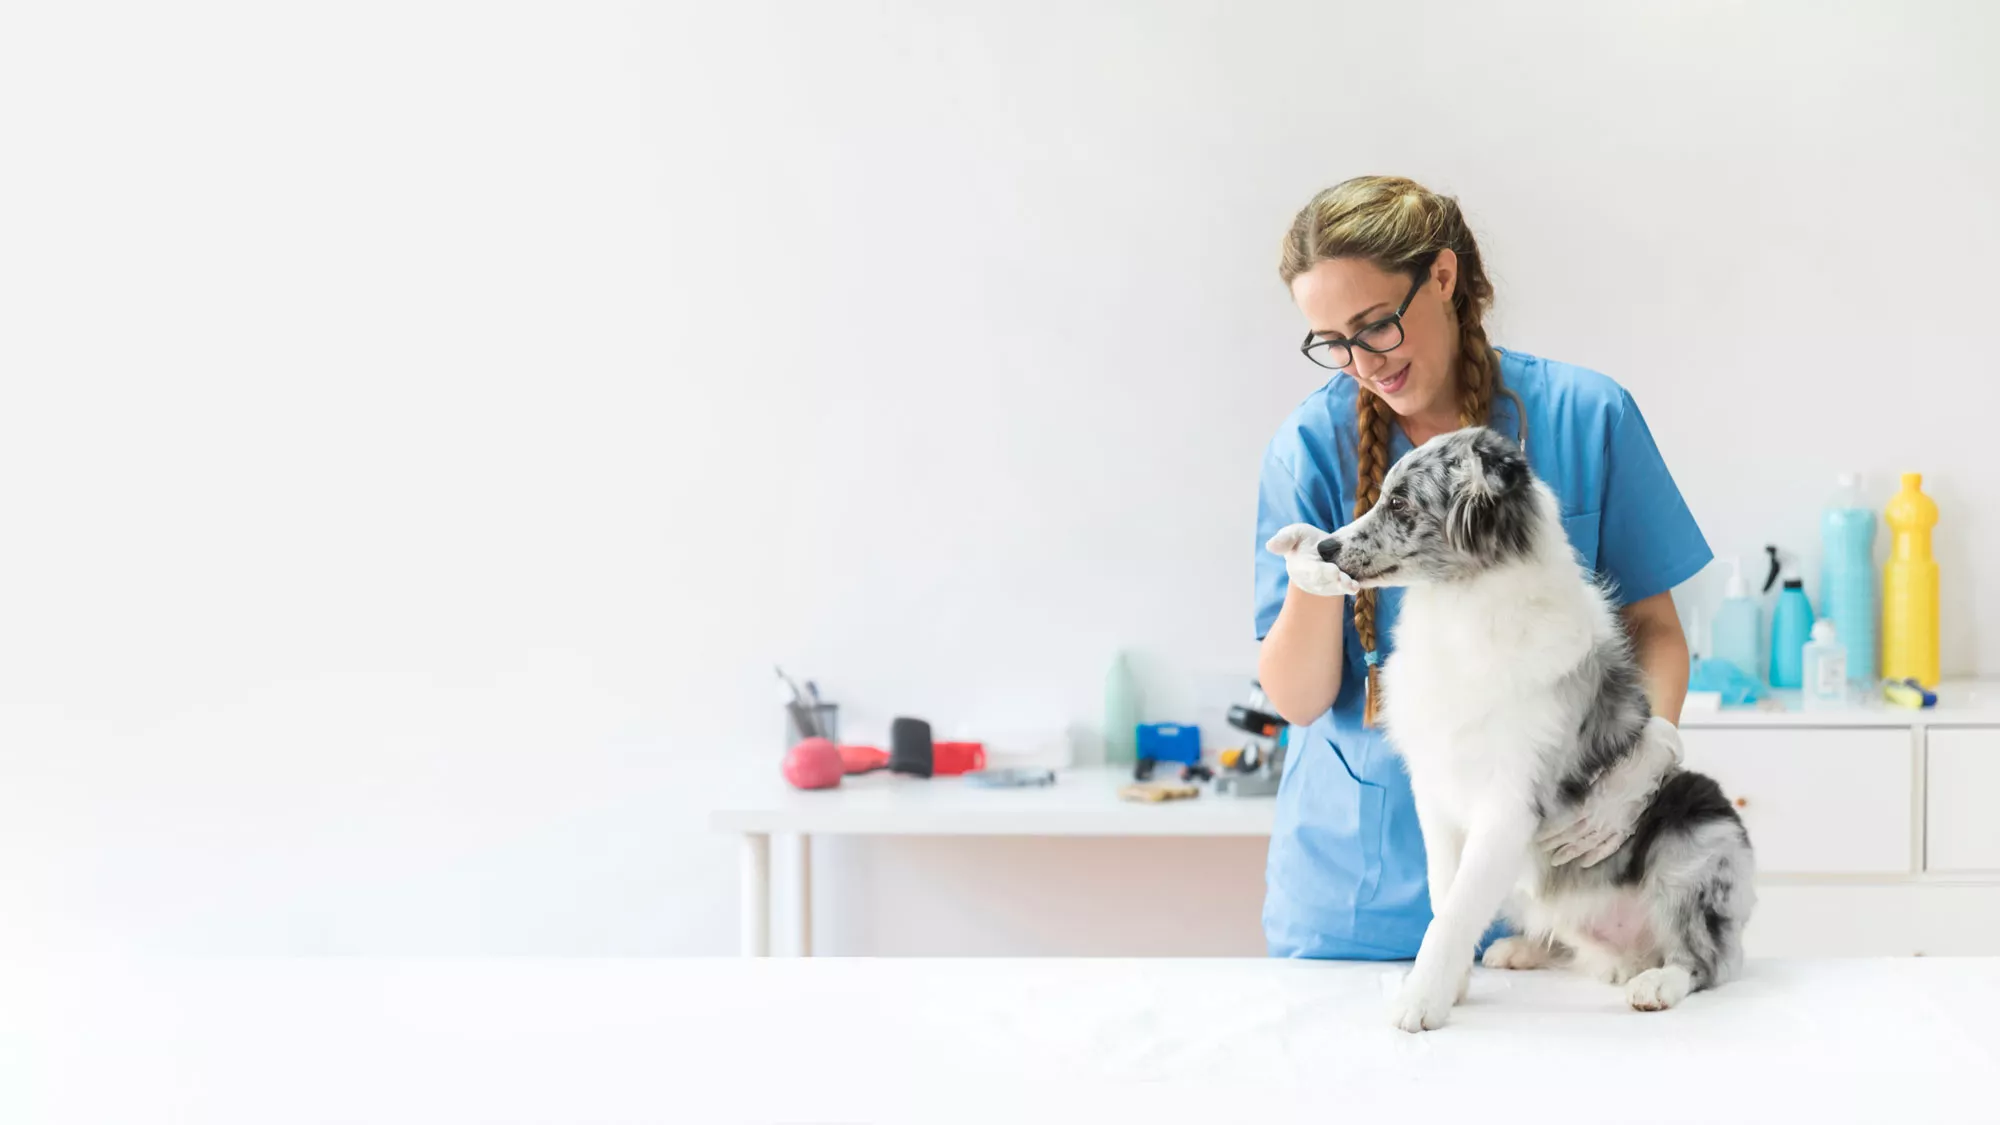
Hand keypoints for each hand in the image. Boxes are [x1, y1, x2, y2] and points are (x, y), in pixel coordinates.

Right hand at [1265, 524, 1359, 597]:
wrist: (1318, 551)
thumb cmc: (1303, 541)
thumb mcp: (1294, 534)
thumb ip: (1284, 539)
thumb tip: (1270, 546)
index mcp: (1303, 567)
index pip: (1311, 571)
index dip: (1321, 572)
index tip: (1332, 571)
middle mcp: (1315, 580)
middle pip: (1326, 582)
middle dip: (1336, 582)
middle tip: (1346, 581)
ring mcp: (1329, 585)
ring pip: (1338, 587)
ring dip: (1346, 587)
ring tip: (1354, 586)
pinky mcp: (1341, 586)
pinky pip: (1348, 588)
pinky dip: (1356, 586)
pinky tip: (1362, 585)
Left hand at [1537, 716, 1682, 867]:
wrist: (1649, 763)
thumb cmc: (1619, 761)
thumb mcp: (1593, 772)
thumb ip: (1577, 787)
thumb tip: (1556, 794)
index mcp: (1592, 801)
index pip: (1565, 822)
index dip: (1551, 831)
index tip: (1536, 836)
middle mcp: (1603, 817)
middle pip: (1574, 835)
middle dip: (1556, 844)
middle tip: (1540, 850)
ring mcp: (1616, 824)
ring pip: (1589, 843)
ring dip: (1571, 852)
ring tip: (1556, 860)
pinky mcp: (1627, 826)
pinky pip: (1610, 845)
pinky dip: (1596, 855)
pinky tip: (1584, 863)